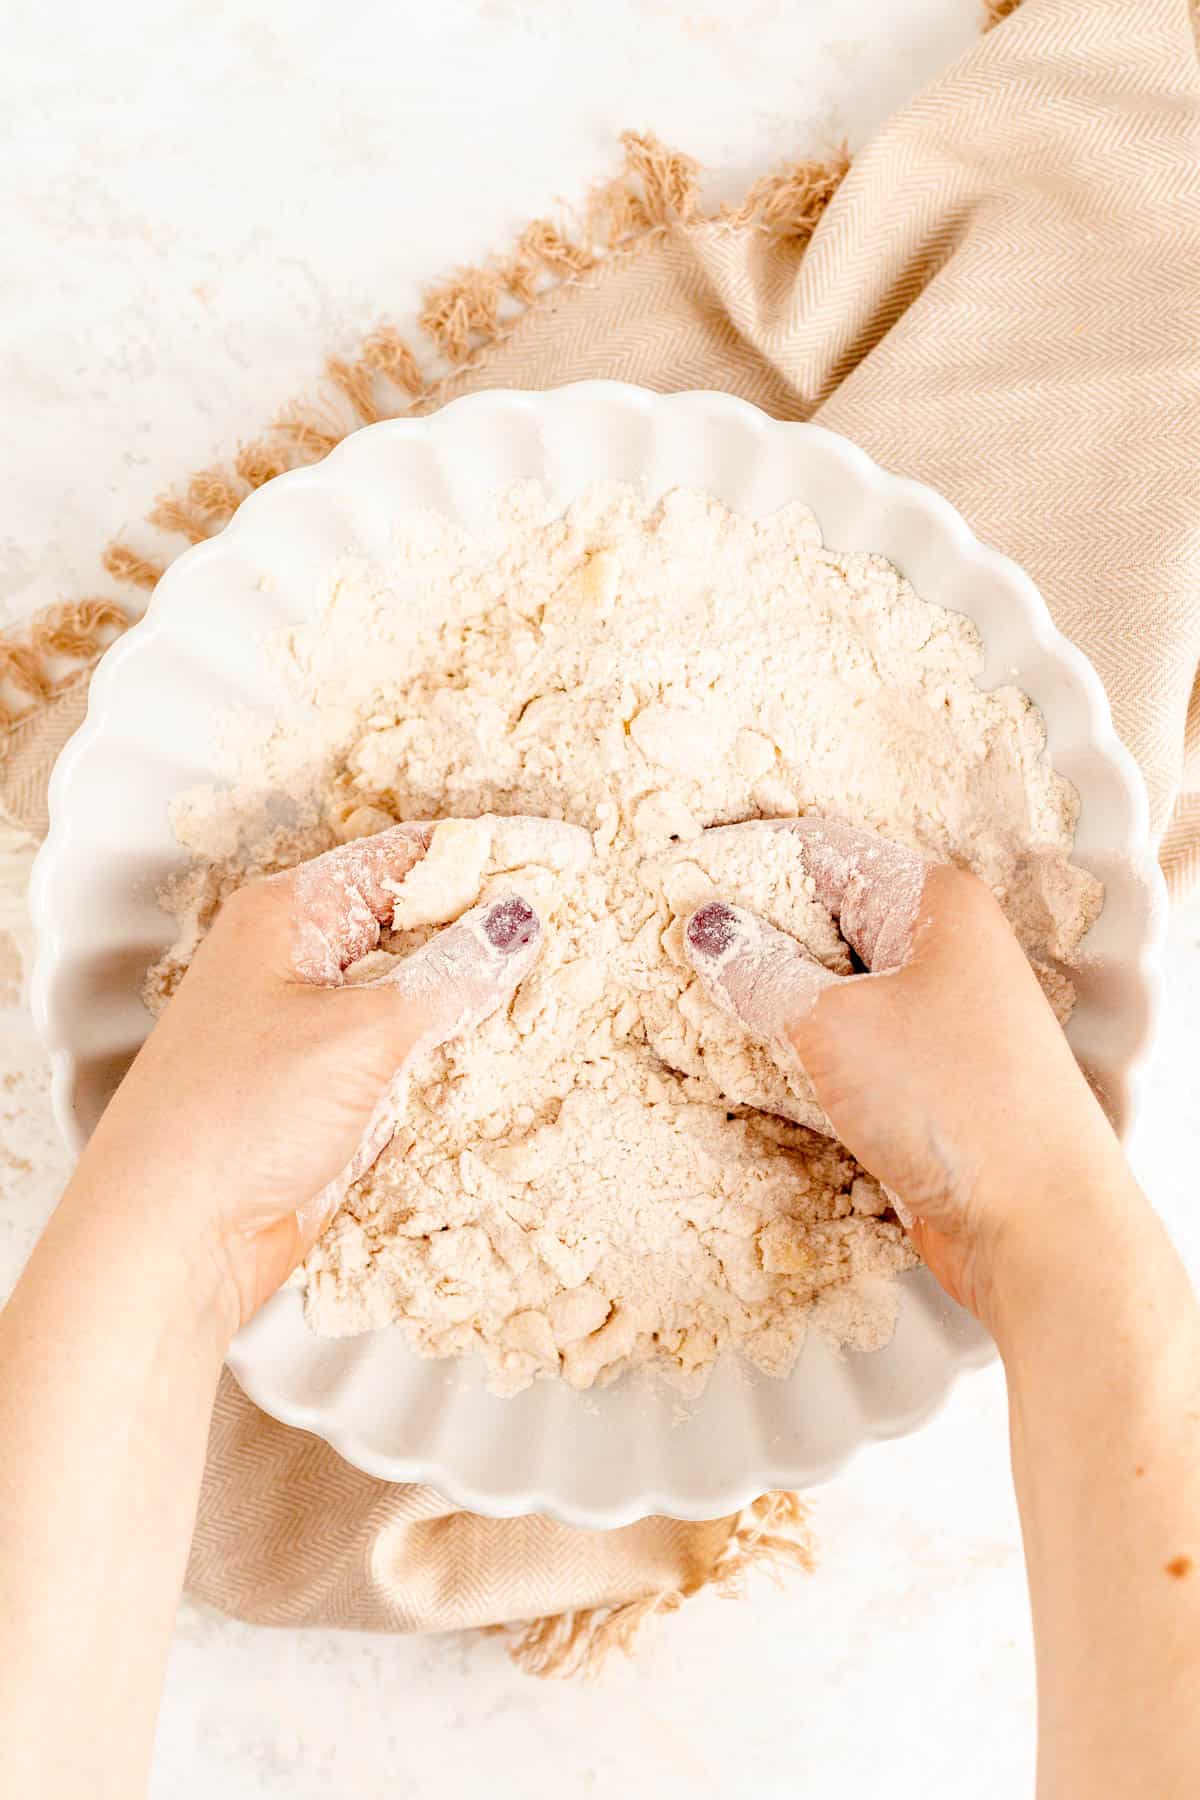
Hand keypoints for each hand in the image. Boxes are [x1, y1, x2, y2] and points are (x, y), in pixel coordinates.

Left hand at [75, 825, 542, 1335]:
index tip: (566, 855)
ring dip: (477, 981)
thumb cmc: (235, 1119)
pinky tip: (505, 1045)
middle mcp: (298, 958)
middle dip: (491, 914)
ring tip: (561, 975)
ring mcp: (312, 1024)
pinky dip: (453, 1039)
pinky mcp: (325, 1087)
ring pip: (414, 982)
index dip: (491, 850)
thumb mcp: (358, 1033)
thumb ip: (448, 973)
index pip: (409, 855)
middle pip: (414, 914)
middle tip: (576, 915)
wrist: (169, 1239)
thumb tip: (518, 919)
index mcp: (290, 913)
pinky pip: (404, 1045)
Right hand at [681, 817, 1128, 1331]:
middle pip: (823, 912)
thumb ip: (759, 970)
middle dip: (749, 929)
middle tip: (666, 945)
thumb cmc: (951, 1104)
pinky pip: (846, 1036)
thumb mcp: (832, 1025)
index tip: (668, 880)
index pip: (819, 849)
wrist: (1042, 1226)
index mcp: (932, 900)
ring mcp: (936, 1011)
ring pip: (830, 979)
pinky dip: (797, 1041)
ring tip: (691, 1001)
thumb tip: (707, 927)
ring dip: (769, 993)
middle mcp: (939, 944)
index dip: (741, 859)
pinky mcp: (926, 1073)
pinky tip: (747, 1056)